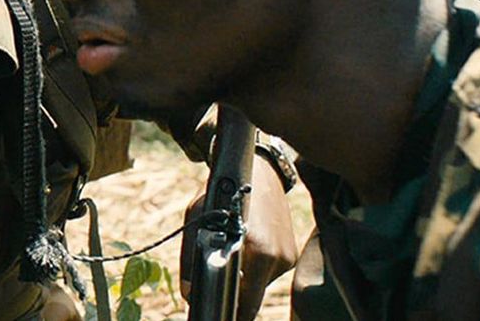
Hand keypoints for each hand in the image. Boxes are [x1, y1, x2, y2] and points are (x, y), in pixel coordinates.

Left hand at [179, 154, 297, 320]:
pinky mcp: (291, 255)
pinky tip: (248, 247)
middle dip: (236, 299)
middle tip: (220, 292)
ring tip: (234, 253)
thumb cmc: (224, 193)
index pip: (247, 302)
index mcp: (256, 250)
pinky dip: (256, 267)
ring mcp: (287, 258)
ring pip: (260, 285)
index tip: (218, 312)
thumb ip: (192, 257)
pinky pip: (269, 272)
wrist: (259, 171)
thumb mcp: (199, 219)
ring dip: (246, 279)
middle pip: (253, 298)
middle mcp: (277, 257)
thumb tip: (188, 293)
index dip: (231, 311)